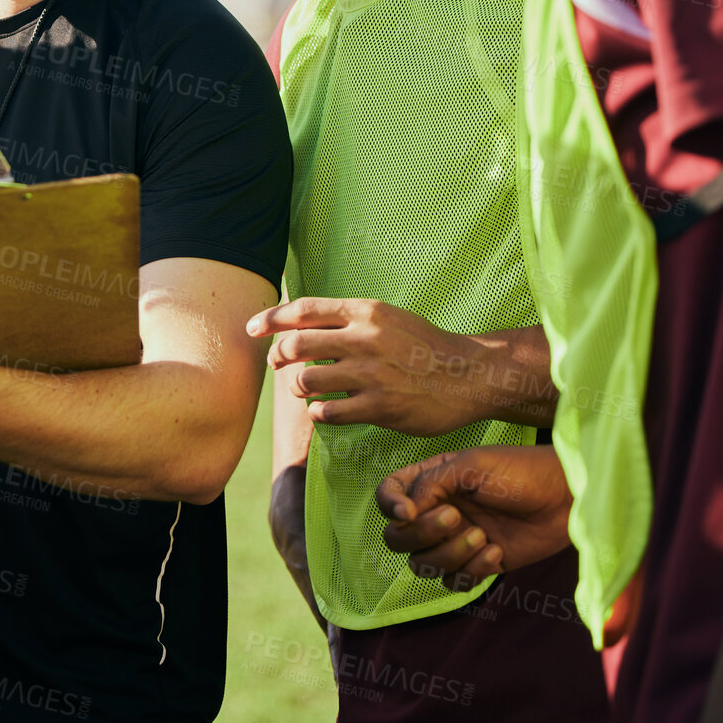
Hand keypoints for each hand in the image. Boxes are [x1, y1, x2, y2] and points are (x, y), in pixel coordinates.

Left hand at [248, 298, 528, 436]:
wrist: (470, 375)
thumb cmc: (423, 346)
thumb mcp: (388, 318)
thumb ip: (348, 319)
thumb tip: (301, 323)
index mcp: (366, 312)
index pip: (304, 310)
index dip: (271, 319)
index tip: (252, 328)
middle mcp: (365, 339)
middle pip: (296, 345)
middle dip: (278, 357)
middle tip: (278, 365)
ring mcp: (372, 374)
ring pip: (305, 381)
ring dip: (296, 388)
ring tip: (304, 390)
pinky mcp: (380, 406)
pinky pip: (328, 412)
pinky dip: (318, 412)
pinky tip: (325, 410)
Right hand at [375, 445, 572, 590]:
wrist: (565, 498)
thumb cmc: (520, 471)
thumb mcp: (471, 466)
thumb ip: (431, 484)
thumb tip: (404, 513)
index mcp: (431, 482)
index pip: (388, 496)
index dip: (389, 507)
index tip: (409, 512)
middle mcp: (437, 511)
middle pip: (398, 538)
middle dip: (423, 535)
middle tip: (458, 519)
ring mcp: (456, 540)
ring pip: (423, 565)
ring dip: (450, 554)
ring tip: (483, 537)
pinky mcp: (479, 564)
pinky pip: (455, 582)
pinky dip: (472, 572)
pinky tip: (497, 552)